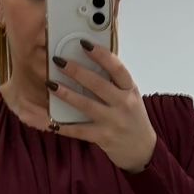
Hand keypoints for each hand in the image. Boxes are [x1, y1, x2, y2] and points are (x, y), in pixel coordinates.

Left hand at [46, 42, 157, 173]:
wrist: (142, 149)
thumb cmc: (133, 118)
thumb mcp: (130, 97)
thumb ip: (114, 83)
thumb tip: (90, 63)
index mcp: (130, 90)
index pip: (117, 68)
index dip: (101, 54)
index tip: (85, 44)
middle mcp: (123, 104)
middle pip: (97, 84)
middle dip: (76, 71)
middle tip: (59, 61)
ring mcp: (113, 121)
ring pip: (86, 105)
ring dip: (66, 94)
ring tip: (51, 84)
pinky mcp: (103, 137)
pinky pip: (79, 130)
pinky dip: (64, 126)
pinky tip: (51, 120)